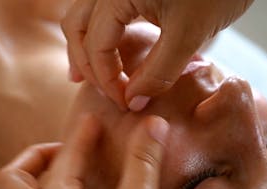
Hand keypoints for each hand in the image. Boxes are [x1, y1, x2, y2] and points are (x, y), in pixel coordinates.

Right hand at [61, 0, 253, 110]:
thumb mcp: (189, 34)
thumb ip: (159, 72)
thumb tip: (133, 100)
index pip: (96, 46)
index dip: (107, 80)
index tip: (125, 102)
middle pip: (77, 27)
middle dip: (86, 64)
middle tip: (103, 91)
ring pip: (84, 16)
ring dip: (86, 47)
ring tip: (92, 75)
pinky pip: (102, 9)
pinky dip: (101, 32)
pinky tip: (110, 49)